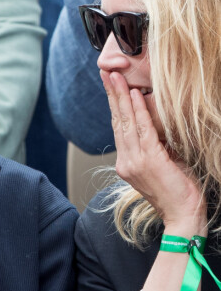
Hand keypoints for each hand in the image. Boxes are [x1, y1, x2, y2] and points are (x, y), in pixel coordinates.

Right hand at [101, 70, 206, 235]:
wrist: (183, 217)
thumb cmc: (177, 193)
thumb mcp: (163, 164)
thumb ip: (155, 145)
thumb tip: (156, 123)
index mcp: (127, 162)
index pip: (119, 128)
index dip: (114, 105)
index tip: (111, 86)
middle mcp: (126, 160)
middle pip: (117, 120)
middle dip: (112, 94)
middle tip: (107, 73)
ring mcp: (134, 161)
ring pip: (125, 122)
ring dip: (120, 96)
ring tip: (116, 78)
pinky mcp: (148, 160)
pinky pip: (142, 130)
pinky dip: (138, 110)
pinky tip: (134, 95)